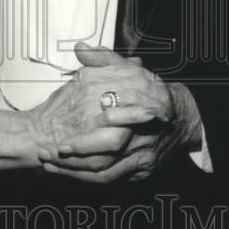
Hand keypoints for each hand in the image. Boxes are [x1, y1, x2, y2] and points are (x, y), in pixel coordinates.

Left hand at [39, 43, 201, 182]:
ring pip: (105, 172)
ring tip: (48, 165)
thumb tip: (80, 48)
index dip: (86, 142)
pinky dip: (86, 178)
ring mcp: (142, 158)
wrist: (182, 119)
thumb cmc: (152, 93)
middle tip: (46, 154)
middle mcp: (142, 139)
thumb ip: (105, 59)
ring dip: (74, 171)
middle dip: (73, 158)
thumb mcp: (131, 71)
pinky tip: (67, 172)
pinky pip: (110, 179)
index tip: (62, 142)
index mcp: (139, 111)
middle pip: (104, 157)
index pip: (111, 133)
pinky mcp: (141, 172)